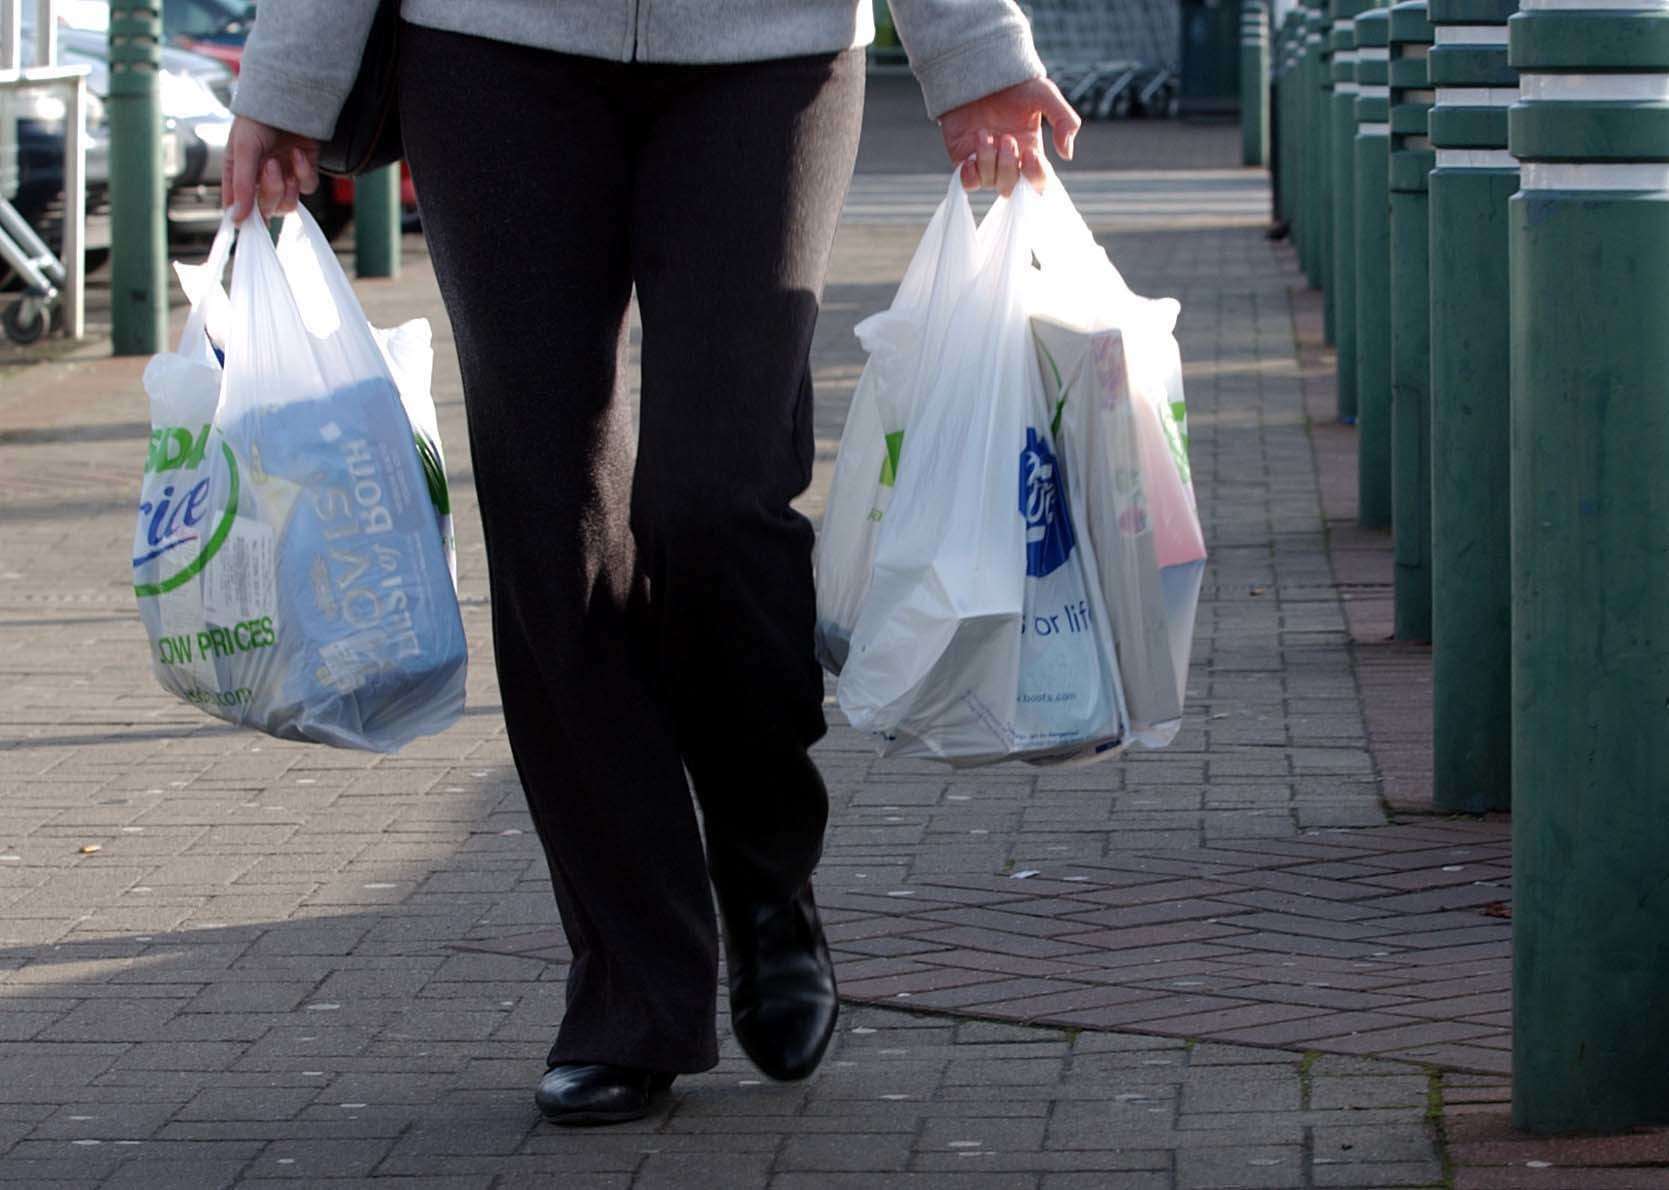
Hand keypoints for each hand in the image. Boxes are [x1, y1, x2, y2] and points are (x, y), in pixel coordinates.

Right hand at [223, 117, 319, 221]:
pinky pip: (307, 187)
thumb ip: (241, 185)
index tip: (248, 222)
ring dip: (287, 186)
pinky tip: (299, 153)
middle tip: (271, 165)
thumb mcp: (243, 149)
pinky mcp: (304, 172)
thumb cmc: (257, 120)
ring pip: (288, 204)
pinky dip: (304, 172)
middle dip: (270, 190)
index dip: (245, 219)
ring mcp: (283, 178)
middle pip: (267, 209)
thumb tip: (237, 219)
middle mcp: (260, 181)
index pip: (239, 209)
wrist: (287, 99)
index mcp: (238, 176)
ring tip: (282, 160)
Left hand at [939, 78, 1079, 196]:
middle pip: (1011, 188)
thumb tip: (1067, 155)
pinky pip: (967, 183)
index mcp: (1031, 150)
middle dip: (1009, 166)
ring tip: (983, 133)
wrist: (980, 69)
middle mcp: (1009, 161)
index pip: (1038, 181)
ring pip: (989, 182)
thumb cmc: (1014, 83)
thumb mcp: (1046, 95)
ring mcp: (985, 161)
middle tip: (1006, 138)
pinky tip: (970, 159)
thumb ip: (1065, 121)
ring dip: (988, 160)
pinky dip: (969, 176)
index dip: (1036, 175)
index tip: (1031, 154)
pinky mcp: (963, 158)